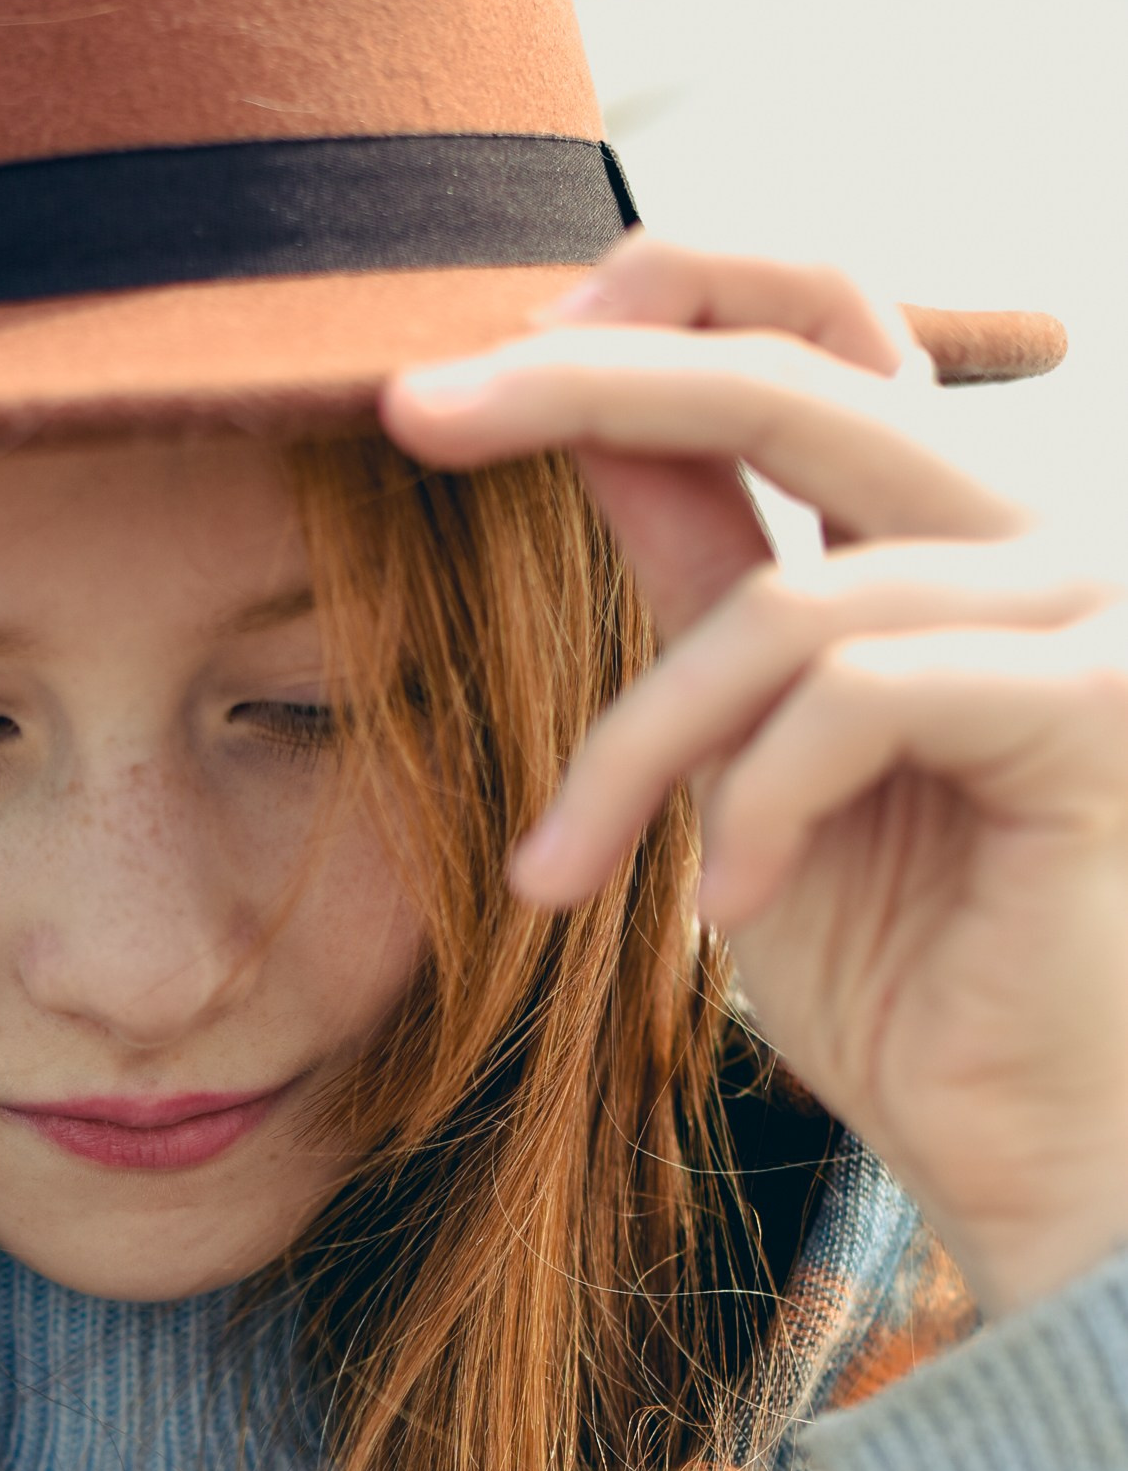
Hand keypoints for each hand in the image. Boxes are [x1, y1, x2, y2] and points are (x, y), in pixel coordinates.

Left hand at [381, 237, 1127, 1318]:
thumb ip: (700, 594)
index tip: (468, 375)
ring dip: (634, 749)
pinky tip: (731, 910)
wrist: (1031, 1158)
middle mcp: (1036, 538)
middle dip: (587, 379)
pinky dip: (757, 806)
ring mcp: (1089, 610)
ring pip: (790, 607)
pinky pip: (860, 702)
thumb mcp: (749, 768)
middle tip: (411, 409)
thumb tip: (584, 425)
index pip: (813, 335)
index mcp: (954, 535)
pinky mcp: (1101, 707)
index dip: (653, 312)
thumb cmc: (909, 986)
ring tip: (558, 878)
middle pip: (798, 374)